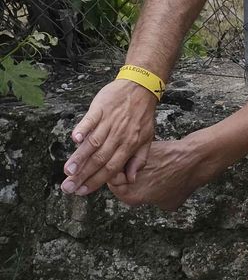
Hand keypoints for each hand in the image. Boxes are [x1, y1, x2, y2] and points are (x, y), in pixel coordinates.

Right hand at [61, 79, 156, 195]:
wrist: (141, 87)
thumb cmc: (143, 115)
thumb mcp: (147, 138)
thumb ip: (138, 159)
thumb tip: (130, 179)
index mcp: (130, 145)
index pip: (112, 167)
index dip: (97, 180)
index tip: (82, 191)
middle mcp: (119, 135)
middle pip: (100, 158)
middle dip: (83, 175)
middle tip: (68, 187)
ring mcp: (109, 121)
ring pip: (94, 143)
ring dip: (80, 157)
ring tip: (68, 171)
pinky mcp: (101, 108)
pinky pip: (91, 120)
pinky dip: (83, 129)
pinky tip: (74, 140)